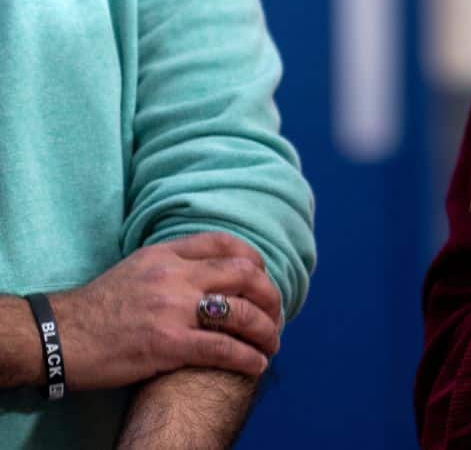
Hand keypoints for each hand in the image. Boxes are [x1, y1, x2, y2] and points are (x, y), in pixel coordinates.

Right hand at [48, 233, 282, 389]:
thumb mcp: (136, 269)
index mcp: (165, 255)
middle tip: (276, 313)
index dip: (253, 259)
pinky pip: (222, 348)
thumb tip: (211, 270)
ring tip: (271, 344)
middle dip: (270, 294)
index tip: (263, 275)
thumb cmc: (96, 308)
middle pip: (243, 274)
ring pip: (241, 312)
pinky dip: (247, 357)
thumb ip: (172, 264)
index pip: (223, 243)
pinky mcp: (167, 344)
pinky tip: (256, 363)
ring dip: (266, 329)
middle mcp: (173, 277)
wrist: (57, 337)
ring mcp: (172, 310)